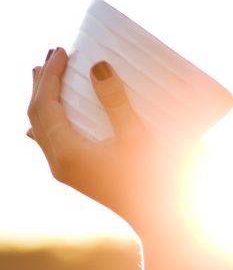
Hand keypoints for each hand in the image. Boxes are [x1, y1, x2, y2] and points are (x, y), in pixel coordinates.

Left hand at [27, 47, 198, 234]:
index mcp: (68, 153)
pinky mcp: (76, 176)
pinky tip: (35, 128)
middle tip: (51, 54)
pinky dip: (44, 125)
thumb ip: (116, 101)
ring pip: (41, 129)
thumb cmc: (155, 178)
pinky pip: (48, 145)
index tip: (61, 50)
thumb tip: (97, 65)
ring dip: (42, 100)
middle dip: (42, 83)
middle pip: (37, 115)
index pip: (46, 105)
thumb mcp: (137, 136)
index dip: (51, 76)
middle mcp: (59, 163)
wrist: (160, 218)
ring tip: (43, 76)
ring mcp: (66, 172)